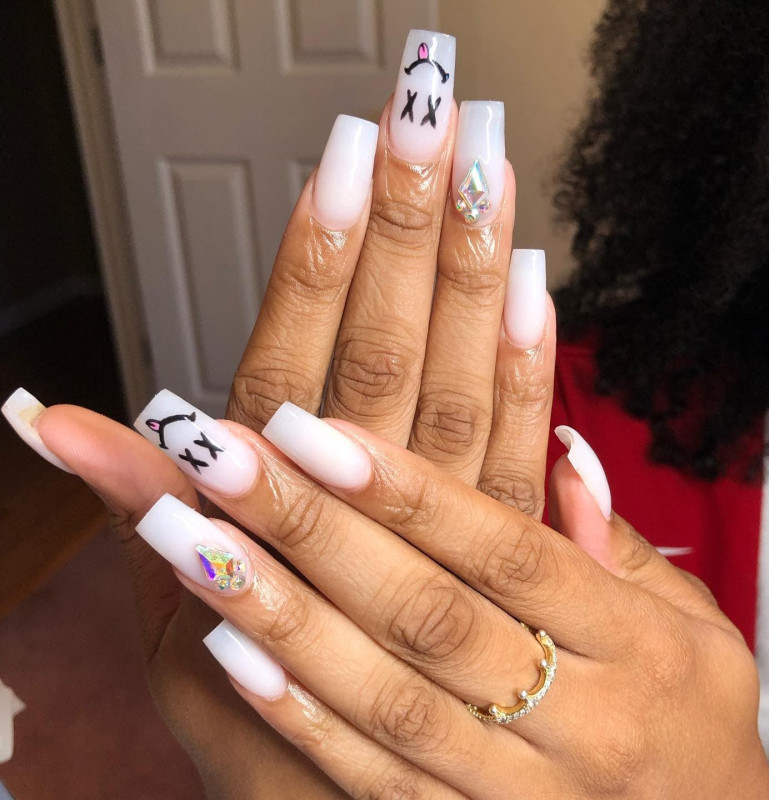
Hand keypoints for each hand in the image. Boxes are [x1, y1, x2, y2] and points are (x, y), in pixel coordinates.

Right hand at [15, 35, 554, 796]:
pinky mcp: (505, 549)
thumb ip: (139, 510)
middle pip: (393, 349)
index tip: (344, 160)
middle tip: (420, 115)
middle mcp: (373, 512)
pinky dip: (535, 367)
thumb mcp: (175, 623)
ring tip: (483, 167)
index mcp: (282, 517)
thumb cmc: (270, 715)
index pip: (299, 360)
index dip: (320, 257)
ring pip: (467, 383)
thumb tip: (59, 423)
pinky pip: (524, 450)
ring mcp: (449, 528)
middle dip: (406, 228)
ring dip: (473, 272)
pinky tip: (539, 285)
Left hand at [117, 405, 768, 798]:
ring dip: (279, 615)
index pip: (502, 549)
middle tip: (224, 457)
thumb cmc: (693, 719)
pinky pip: (377, 781)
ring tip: (191, 540)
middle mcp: (577, 718)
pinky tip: (228, 650)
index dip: (405, 488)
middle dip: (314, 529)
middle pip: (426, 612)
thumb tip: (557, 445)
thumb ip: (614, 539)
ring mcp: (518, 791)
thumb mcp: (691, 623)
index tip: (311, 429)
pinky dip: (300, 717)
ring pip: (384, 697)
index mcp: (634, 645)